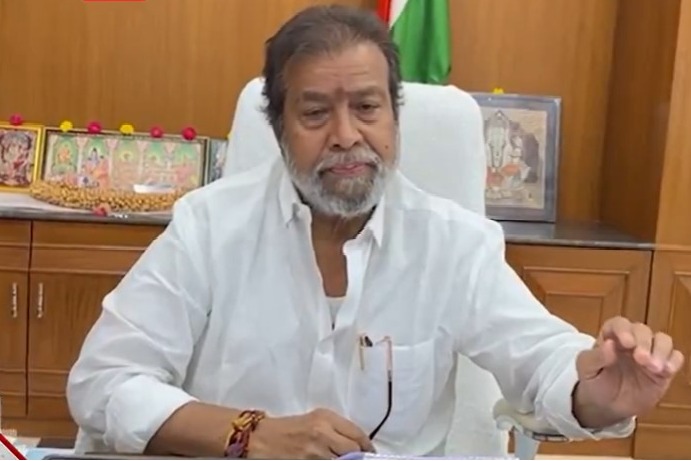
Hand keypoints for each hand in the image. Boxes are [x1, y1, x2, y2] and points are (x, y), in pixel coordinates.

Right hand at [247, 408, 374, 458]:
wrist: (261, 437)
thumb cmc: (288, 428)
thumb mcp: (314, 420)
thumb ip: (336, 429)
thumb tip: (358, 445)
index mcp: (325, 418)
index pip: (357, 434)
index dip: (367, 446)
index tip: (370, 452)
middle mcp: (322, 432)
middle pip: (354, 450)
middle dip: (359, 458)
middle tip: (360, 460)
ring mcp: (315, 451)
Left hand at [574, 316, 684, 426]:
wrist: (605, 406)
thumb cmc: (593, 382)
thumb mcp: (586, 370)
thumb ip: (596, 357)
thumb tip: (609, 344)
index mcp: (610, 337)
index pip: (619, 324)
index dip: (624, 329)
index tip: (627, 342)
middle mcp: (632, 341)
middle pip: (642, 330)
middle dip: (644, 342)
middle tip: (641, 359)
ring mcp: (649, 354)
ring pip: (662, 340)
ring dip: (660, 350)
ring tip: (654, 367)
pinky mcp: (663, 369)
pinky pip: (675, 358)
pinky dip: (674, 361)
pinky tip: (666, 371)